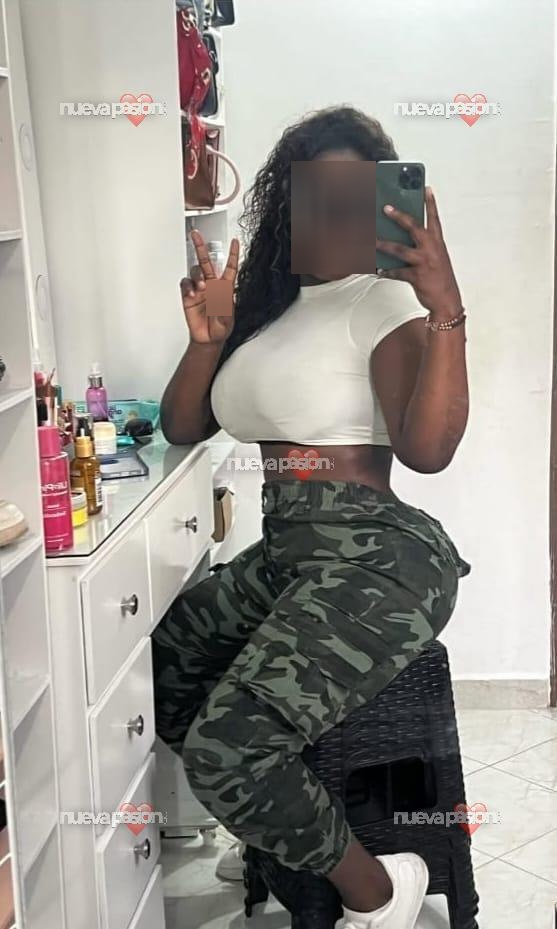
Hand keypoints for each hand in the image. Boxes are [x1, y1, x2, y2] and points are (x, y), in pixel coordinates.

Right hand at [181, 230, 239, 344]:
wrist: (208, 339)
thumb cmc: (221, 328)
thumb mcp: (228, 319)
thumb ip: (225, 308)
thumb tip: (222, 295)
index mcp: (225, 288)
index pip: (229, 267)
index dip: (233, 254)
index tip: (235, 242)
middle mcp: (212, 285)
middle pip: (206, 262)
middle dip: (201, 247)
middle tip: (196, 235)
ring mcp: (199, 289)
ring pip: (195, 271)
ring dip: (197, 276)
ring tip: (201, 287)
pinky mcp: (188, 295)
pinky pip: (185, 283)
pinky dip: (187, 286)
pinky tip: (191, 293)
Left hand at [376, 187, 461, 318]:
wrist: (447, 300)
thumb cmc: (440, 278)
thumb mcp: (436, 257)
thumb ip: (424, 245)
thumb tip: (403, 237)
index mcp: (438, 242)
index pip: (434, 218)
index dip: (430, 202)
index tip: (425, 188)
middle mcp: (431, 249)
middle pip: (414, 227)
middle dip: (399, 216)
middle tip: (386, 207)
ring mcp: (423, 262)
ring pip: (399, 249)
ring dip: (383, 244)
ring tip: (372, 240)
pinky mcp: (416, 276)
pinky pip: (396, 272)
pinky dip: (386, 271)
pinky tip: (378, 269)